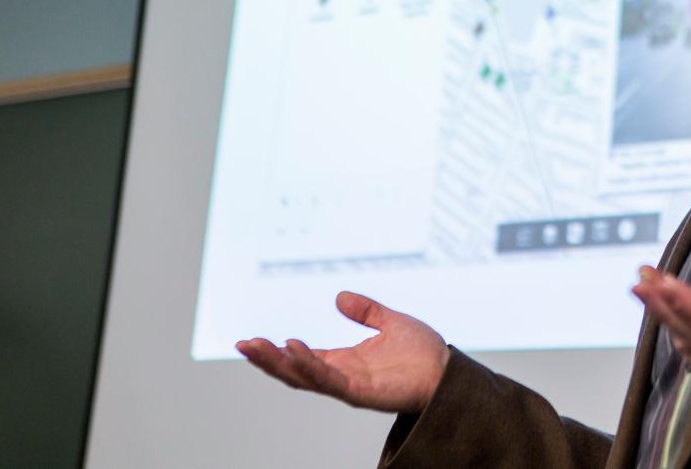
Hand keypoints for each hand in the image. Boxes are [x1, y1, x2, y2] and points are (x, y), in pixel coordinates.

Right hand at [235, 291, 449, 413]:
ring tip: (257, 347)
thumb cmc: (424, 353)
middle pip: (295, 370)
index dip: (278, 351)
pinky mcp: (361, 392)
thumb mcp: (390, 322)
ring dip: (279, 363)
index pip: (303, 358)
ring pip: (305, 377)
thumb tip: (338, 297)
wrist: (447, 369)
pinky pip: (329, 379)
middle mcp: (342, 375)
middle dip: (267, 360)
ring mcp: (350, 386)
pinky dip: (309, 364)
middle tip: (242, 344)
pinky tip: (294, 348)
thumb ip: (366, 311)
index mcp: (346, 361)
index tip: (253, 341)